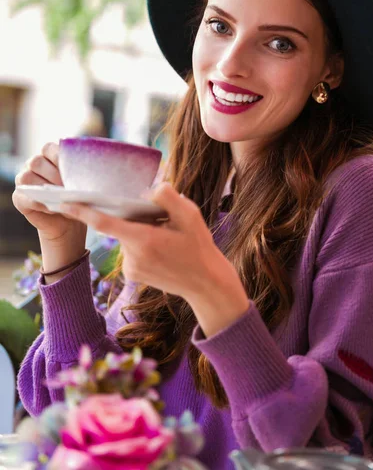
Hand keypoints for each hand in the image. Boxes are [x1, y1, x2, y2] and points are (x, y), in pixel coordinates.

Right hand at [13, 142, 86, 270]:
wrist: (68, 223)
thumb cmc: (77, 199)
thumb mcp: (80, 186)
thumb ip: (78, 179)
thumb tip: (81, 182)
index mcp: (49, 157)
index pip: (48, 148)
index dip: (58, 155)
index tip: (72, 166)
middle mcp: (34, 166)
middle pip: (36, 161)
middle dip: (53, 174)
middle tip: (68, 186)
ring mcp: (24, 181)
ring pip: (26, 177)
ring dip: (44, 187)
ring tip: (60, 196)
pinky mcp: (19, 198)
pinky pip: (23, 197)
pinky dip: (37, 202)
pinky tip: (50, 207)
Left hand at [60, 182, 248, 335]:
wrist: (206, 284)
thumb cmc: (199, 246)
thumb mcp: (190, 215)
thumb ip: (166, 197)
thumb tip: (147, 191)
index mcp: (143, 240)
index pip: (104, 223)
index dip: (82, 212)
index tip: (65, 202)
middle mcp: (132, 257)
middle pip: (121, 226)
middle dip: (134, 218)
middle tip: (162, 221)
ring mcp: (131, 269)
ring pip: (126, 238)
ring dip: (139, 231)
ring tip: (166, 238)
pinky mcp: (132, 275)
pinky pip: (130, 250)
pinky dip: (140, 244)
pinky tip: (161, 249)